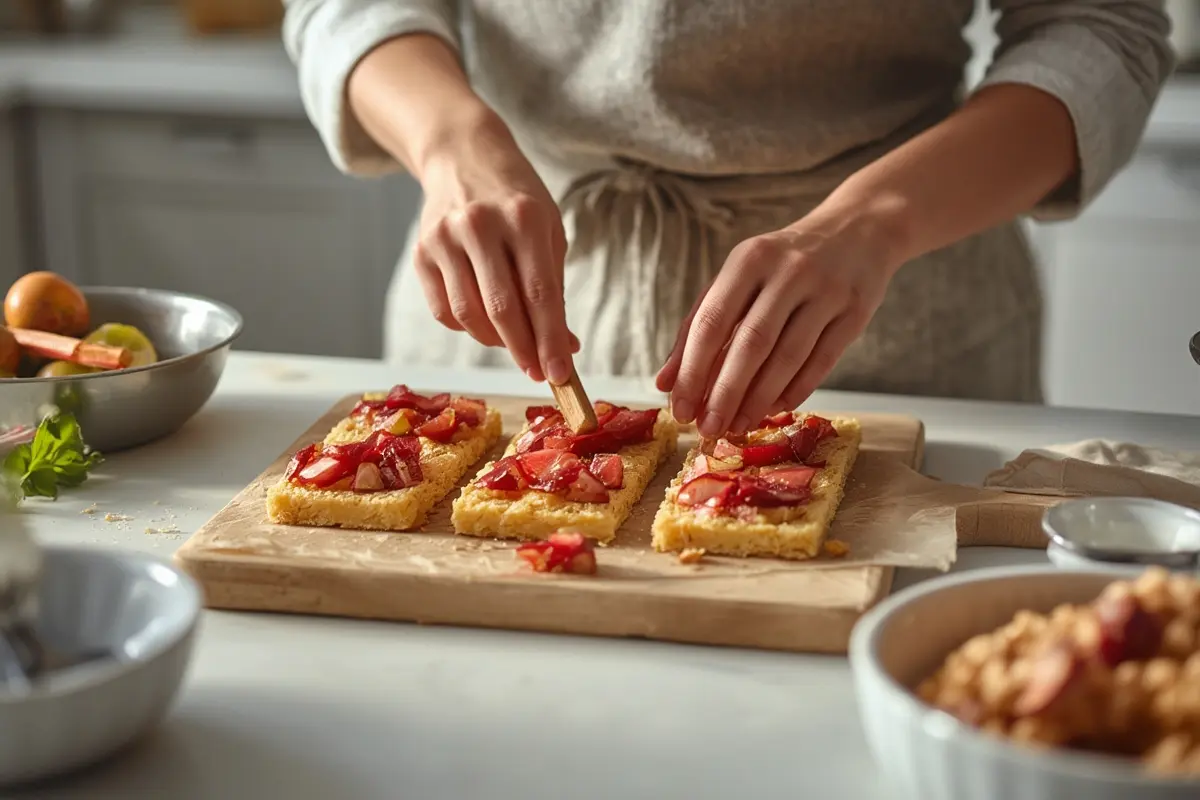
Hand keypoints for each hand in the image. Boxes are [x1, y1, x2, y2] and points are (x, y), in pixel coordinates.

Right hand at [415, 112, 578, 383]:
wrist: (463, 155)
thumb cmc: (517, 199)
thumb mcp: (548, 231)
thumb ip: (554, 289)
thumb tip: (564, 347)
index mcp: (524, 218)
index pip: (539, 294)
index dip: (549, 340)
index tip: (560, 374)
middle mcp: (480, 225)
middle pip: (501, 309)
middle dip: (523, 349)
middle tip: (537, 371)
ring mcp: (445, 237)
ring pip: (468, 315)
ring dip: (494, 342)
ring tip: (513, 343)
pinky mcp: (421, 251)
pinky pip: (444, 310)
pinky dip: (467, 327)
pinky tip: (484, 321)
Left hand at [656, 209, 899, 437]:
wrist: (859, 230)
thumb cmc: (784, 262)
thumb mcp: (739, 278)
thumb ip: (699, 325)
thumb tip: (666, 382)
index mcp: (749, 259)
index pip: (712, 322)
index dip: (692, 371)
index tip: (680, 409)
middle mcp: (789, 272)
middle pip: (750, 344)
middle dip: (725, 394)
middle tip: (708, 429)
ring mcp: (826, 292)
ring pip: (787, 358)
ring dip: (759, 399)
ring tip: (738, 426)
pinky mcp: (855, 312)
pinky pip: (821, 361)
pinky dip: (796, 390)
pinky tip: (775, 408)